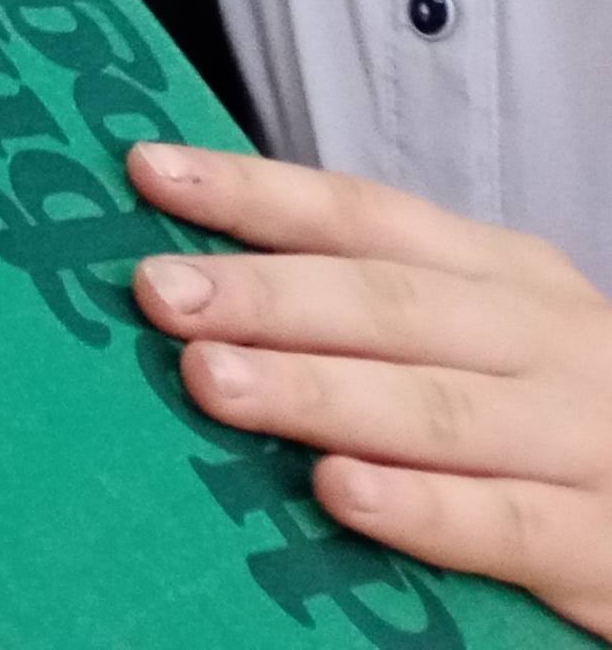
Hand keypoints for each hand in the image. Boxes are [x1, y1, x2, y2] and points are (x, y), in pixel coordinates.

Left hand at [129, 143, 611, 633]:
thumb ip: (374, 303)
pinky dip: (419, 508)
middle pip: (388, 304)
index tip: (149, 172)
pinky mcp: (600, 544)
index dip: (257, 192)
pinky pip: (503, 523)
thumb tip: (198, 275)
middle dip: (264, 293)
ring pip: (434, 409)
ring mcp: (580, 439)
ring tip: (210, 379)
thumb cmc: (558, 414)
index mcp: (503, 276)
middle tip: (157, 291)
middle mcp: (545, 342)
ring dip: (315, 393)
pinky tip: (338, 492)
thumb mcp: (489, 332)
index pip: (364, 217)